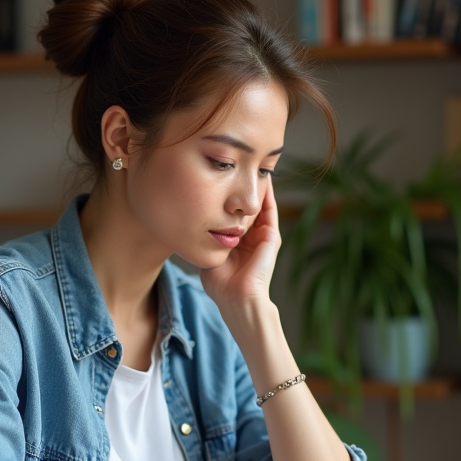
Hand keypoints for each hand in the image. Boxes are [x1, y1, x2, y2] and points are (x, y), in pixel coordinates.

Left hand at [199, 176, 280, 312]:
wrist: (236, 299)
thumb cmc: (220, 284)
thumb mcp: (210, 254)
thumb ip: (205, 239)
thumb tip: (189, 225)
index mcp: (239, 240)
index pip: (234, 211)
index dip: (229, 194)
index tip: (221, 175)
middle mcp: (253, 236)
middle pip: (248, 204)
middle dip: (244, 185)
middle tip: (239, 161)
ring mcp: (264, 235)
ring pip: (260, 203)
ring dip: (257, 184)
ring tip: (252, 163)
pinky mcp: (271, 237)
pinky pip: (269, 208)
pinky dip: (267, 193)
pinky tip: (262, 177)